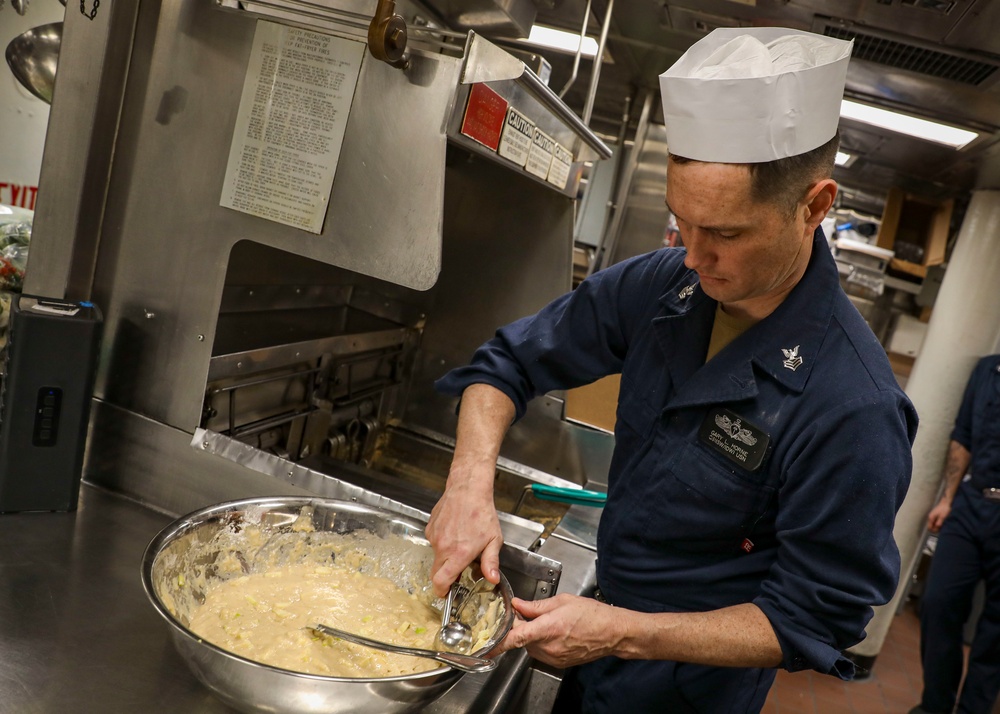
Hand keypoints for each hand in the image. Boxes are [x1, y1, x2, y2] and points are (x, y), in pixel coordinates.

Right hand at [425, 468, 502, 596]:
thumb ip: (491, 562)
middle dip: (445, 576)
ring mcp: (435, 537)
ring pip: (436, 556)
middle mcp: (443, 547)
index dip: (441, 591)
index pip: (441, 581)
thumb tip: (492, 579)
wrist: (468, 489)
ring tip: (460, 543)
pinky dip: (442, 542)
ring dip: (446, 556)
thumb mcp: (493, 540)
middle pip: (436, 573)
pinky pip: (434, 542)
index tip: (446, 593)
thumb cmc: (482, 512)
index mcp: (459, 553)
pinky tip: (454, 532)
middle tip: (458, 570)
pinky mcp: (430, 528)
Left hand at [492, 595, 625, 667]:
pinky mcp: (558, 662)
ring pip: (530, 645)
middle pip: (522, 638)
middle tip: (528, 613)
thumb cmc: (592, 615)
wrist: (612, 633)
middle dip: (521, 626)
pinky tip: (555, 631)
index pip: (516, 637)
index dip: (498, 642)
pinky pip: (541, 651)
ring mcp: (553, 657)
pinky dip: (541, 642)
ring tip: (549, 622)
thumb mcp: (562, 601)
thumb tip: (518, 604)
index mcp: (548, 628)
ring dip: (532, 634)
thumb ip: (536, 605)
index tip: (486, 645)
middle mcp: (548, 646)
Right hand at [926, 499, 950, 532]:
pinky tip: (943, 522)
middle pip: (931, 526)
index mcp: (931, 518)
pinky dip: (938, 523)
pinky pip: (935, 521)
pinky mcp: (935, 515)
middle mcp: (930, 517)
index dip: (933, 531)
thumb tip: (936, 528)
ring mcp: (932, 515)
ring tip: (943, 526)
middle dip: (935, 529)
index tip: (939, 531)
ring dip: (937, 526)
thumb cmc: (945, 509)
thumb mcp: (942, 517)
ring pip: (933, 524)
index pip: (929, 527)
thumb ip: (939, 523)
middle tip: (942, 529)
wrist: (946, 502)